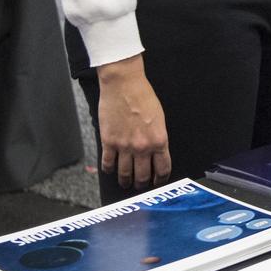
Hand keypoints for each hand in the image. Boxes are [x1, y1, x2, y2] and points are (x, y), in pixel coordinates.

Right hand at [96, 56, 170, 189]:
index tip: (158, 181)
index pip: (163, 168)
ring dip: (126, 181)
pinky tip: (111, 170)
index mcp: (159, 140)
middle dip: (142, 184)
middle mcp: (142, 147)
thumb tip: (156, 152)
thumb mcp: (160, 118)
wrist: (124, 85)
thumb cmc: (143, 96)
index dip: (161, 179)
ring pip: (125, 174)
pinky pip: (108, 164)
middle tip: (141, 185)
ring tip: (126, 183)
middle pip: (143, 176)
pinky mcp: (108, 142)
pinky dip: (109, 170)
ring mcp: (124, 146)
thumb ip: (157, 137)